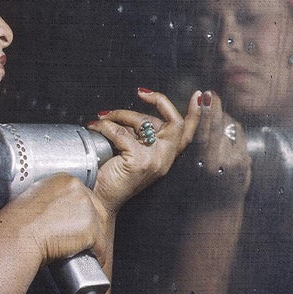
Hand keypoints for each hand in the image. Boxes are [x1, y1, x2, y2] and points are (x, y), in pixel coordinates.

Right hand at [4, 171, 110, 266]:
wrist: (18, 237)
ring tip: (83, 250)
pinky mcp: (91, 229)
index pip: (85, 196)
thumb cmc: (19, 223)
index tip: (77, 223)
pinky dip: (97, 255)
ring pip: (101, 228)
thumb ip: (53, 199)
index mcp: (65, 180)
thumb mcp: (35, 198)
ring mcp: (87, 209)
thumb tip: (60, 210)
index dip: (82, 213)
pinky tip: (90, 259)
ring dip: (95, 241)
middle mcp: (79, 190)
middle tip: (81, 240)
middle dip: (92, 226)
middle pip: (98, 210)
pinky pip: (101, 246)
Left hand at [87, 87, 201, 214]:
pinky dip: (105, 126)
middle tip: (141, 93)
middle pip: (175, 122)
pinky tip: (95, 127)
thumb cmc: (111, 176)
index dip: (195, 113)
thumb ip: (137, 134)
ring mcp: (154, 161)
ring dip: (122, 113)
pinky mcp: (138, 162)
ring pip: (145, 122)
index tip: (197, 94)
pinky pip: (121, 132)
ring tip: (104, 117)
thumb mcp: (131, 151)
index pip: (187, 133)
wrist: (98, 200)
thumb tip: (126, 114)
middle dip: (159, 101)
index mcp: (165, 156)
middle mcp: (164, 159)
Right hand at [183, 91, 250, 204]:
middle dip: (216, 107)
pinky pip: (238, 137)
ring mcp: (236, 161)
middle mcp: (220, 161)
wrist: (216, 211)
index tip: (204, 94)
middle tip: (210, 94)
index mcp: (202, 162)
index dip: (206, 110)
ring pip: (230, 127)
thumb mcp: (187, 165)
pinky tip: (224, 132)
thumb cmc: (194, 187)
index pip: (205, 129)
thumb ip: (191, 141)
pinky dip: (231, 131)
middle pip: (220, 124)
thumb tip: (197, 112)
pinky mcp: (246, 162)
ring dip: (223, 119)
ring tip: (214, 116)